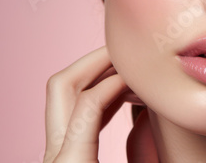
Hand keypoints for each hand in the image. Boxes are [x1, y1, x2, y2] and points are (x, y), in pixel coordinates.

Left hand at [43, 45, 158, 162]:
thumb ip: (144, 149)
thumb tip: (150, 111)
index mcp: (73, 162)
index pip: (89, 102)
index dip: (119, 79)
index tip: (145, 74)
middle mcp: (56, 154)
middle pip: (62, 85)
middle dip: (96, 61)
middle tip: (128, 53)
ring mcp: (56, 153)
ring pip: (65, 95)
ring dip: (98, 76)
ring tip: (130, 72)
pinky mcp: (65, 155)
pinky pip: (74, 113)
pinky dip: (99, 95)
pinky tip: (123, 95)